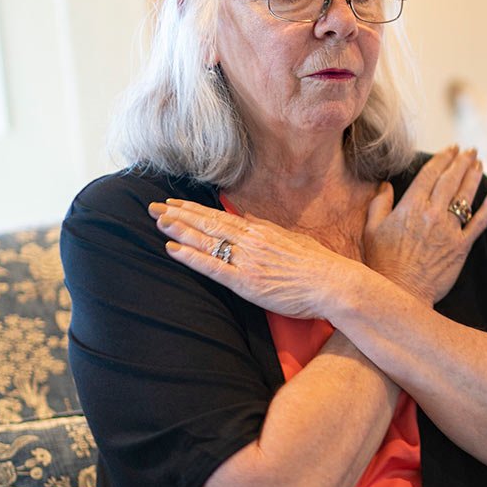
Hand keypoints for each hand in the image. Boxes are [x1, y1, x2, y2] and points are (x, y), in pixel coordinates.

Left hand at [150, 200, 363, 318]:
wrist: (333, 283)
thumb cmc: (319, 265)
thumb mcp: (292, 239)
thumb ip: (268, 230)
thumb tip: (250, 220)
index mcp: (262, 231)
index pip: (220, 216)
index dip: (194, 209)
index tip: (174, 203)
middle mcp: (251, 241)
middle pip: (207, 224)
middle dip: (178, 215)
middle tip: (152, 207)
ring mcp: (247, 260)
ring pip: (206, 240)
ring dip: (179, 230)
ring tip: (157, 221)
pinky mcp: (247, 281)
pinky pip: (212, 267)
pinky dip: (191, 257)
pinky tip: (173, 249)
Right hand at [362, 146, 486, 303]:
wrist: (400, 293)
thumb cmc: (382, 263)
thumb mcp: (372, 230)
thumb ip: (379, 204)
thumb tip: (385, 185)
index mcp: (411, 206)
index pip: (431, 174)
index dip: (443, 158)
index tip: (451, 148)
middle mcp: (432, 214)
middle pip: (451, 180)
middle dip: (462, 162)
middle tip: (470, 150)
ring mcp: (449, 230)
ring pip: (466, 197)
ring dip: (474, 177)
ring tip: (479, 163)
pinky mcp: (461, 247)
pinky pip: (480, 223)